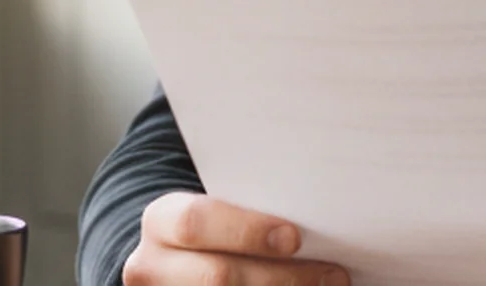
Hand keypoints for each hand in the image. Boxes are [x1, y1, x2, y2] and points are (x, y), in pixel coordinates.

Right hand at [124, 192, 349, 285]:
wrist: (178, 262)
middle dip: (282, 277)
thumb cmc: (218, 228)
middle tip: (334, 275)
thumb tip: (319, 212)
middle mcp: (151, 266)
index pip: (195, 222)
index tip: (294, 238)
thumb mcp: (221, 210)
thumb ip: (253, 207)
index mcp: (161, 221)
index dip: (246, 231)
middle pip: (218, 277)